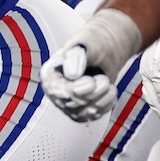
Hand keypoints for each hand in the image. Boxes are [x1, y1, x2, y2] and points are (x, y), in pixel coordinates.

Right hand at [40, 8, 141, 122]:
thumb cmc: (91, 45)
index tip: (92, 82)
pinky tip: (109, 91)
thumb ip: (76, 57)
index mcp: (50, 76)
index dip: (76, 90)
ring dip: (103, 97)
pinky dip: (107, 103)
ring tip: (108, 82)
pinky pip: (96, 115)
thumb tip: (72, 75)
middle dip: (94, 92)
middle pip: (73, 104)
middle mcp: (56, 93)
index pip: (58, 91)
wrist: (102, 52)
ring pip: (86, 112)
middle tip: (104, 79)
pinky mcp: (82, 113)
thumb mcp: (83, 45)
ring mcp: (68, 105)